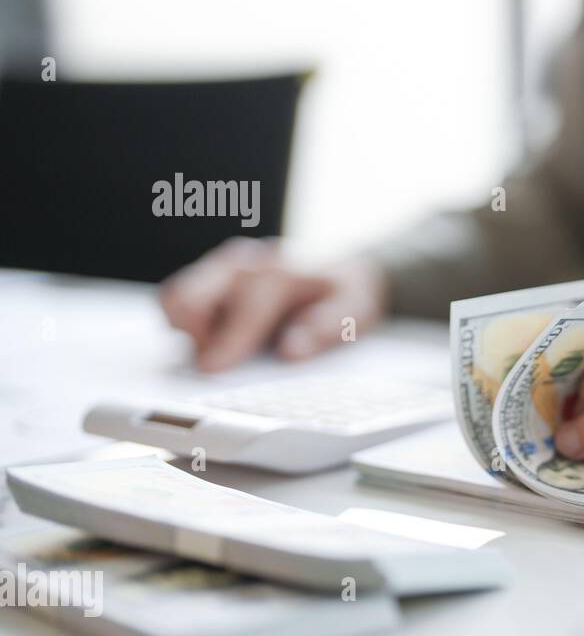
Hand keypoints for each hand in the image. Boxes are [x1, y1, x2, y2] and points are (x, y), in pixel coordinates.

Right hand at [159, 237, 387, 371]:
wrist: (345, 267)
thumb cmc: (346, 293)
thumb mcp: (355, 311)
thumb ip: (326, 328)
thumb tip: (291, 350)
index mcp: (279, 273)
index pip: (243, 308)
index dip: (226, 342)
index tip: (211, 371)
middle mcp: (243, 264)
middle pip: (189, 296)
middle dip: (195, 336)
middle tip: (217, 365)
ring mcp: (223, 266)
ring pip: (176, 296)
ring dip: (187, 330)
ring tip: (218, 350)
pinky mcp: (212, 275)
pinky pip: (179, 297)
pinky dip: (187, 323)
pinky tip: (216, 337)